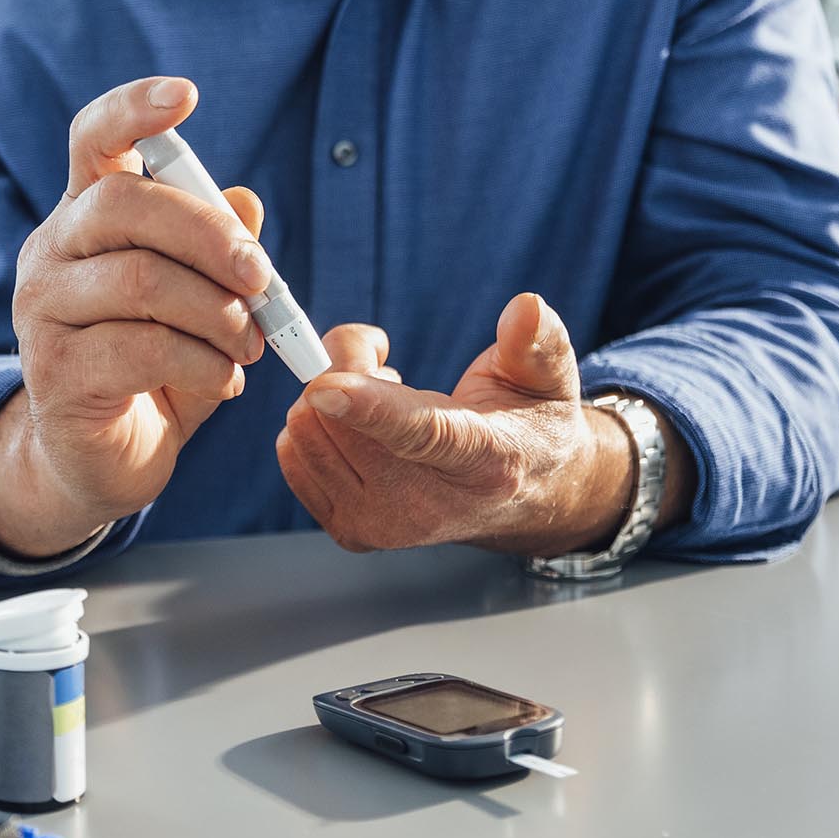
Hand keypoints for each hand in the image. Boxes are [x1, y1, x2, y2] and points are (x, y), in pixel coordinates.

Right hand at [0, 76, 270, 556]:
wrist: (97, 459)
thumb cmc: (152, 363)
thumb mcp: (197, 300)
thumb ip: (217, 251)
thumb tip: (245, 201)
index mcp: (84, 215)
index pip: (92, 139)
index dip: (134, 109)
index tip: (187, 94)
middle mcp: (51, 250)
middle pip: (122, 204)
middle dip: (208, 235)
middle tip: (261, 277)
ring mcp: (42, 311)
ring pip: (140, 281)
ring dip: (218, 313)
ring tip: (251, 344)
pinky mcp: (53, 373)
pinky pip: (141, 349)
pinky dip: (204, 363)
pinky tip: (226, 381)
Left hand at [276, 293, 645, 556]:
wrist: (522, 497)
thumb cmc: (529, 425)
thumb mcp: (547, 377)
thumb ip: (536, 341)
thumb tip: (526, 306)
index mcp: (485, 461)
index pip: (420, 434)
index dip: (368, 407)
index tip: (324, 385)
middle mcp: (430, 506)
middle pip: (340, 420)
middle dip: (347, 365)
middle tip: (388, 368)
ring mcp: (385, 526)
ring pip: (307, 431)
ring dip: (329, 395)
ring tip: (380, 400)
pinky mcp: (350, 531)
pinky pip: (292, 454)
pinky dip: (314, 424)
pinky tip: (358, 427)